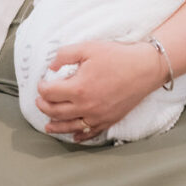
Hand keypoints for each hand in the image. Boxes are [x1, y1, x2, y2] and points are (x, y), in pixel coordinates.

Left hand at [34, 39, 163, 142]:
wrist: (146, 68)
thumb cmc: (117, 57)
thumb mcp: (87, 48)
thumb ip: (64, 55)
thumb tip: (51, 66)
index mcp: (79, 88)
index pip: (50, 93)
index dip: (41, 88)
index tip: (41, 84)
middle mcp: (86, 106)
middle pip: (56, 111)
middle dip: (44, 107)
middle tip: (39, 102)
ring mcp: (98, 116)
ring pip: (71, 126)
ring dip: (56, 127)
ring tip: (48, 126)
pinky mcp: (110, 120)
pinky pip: (92, 133)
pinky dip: (81, 136)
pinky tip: (74, 137)